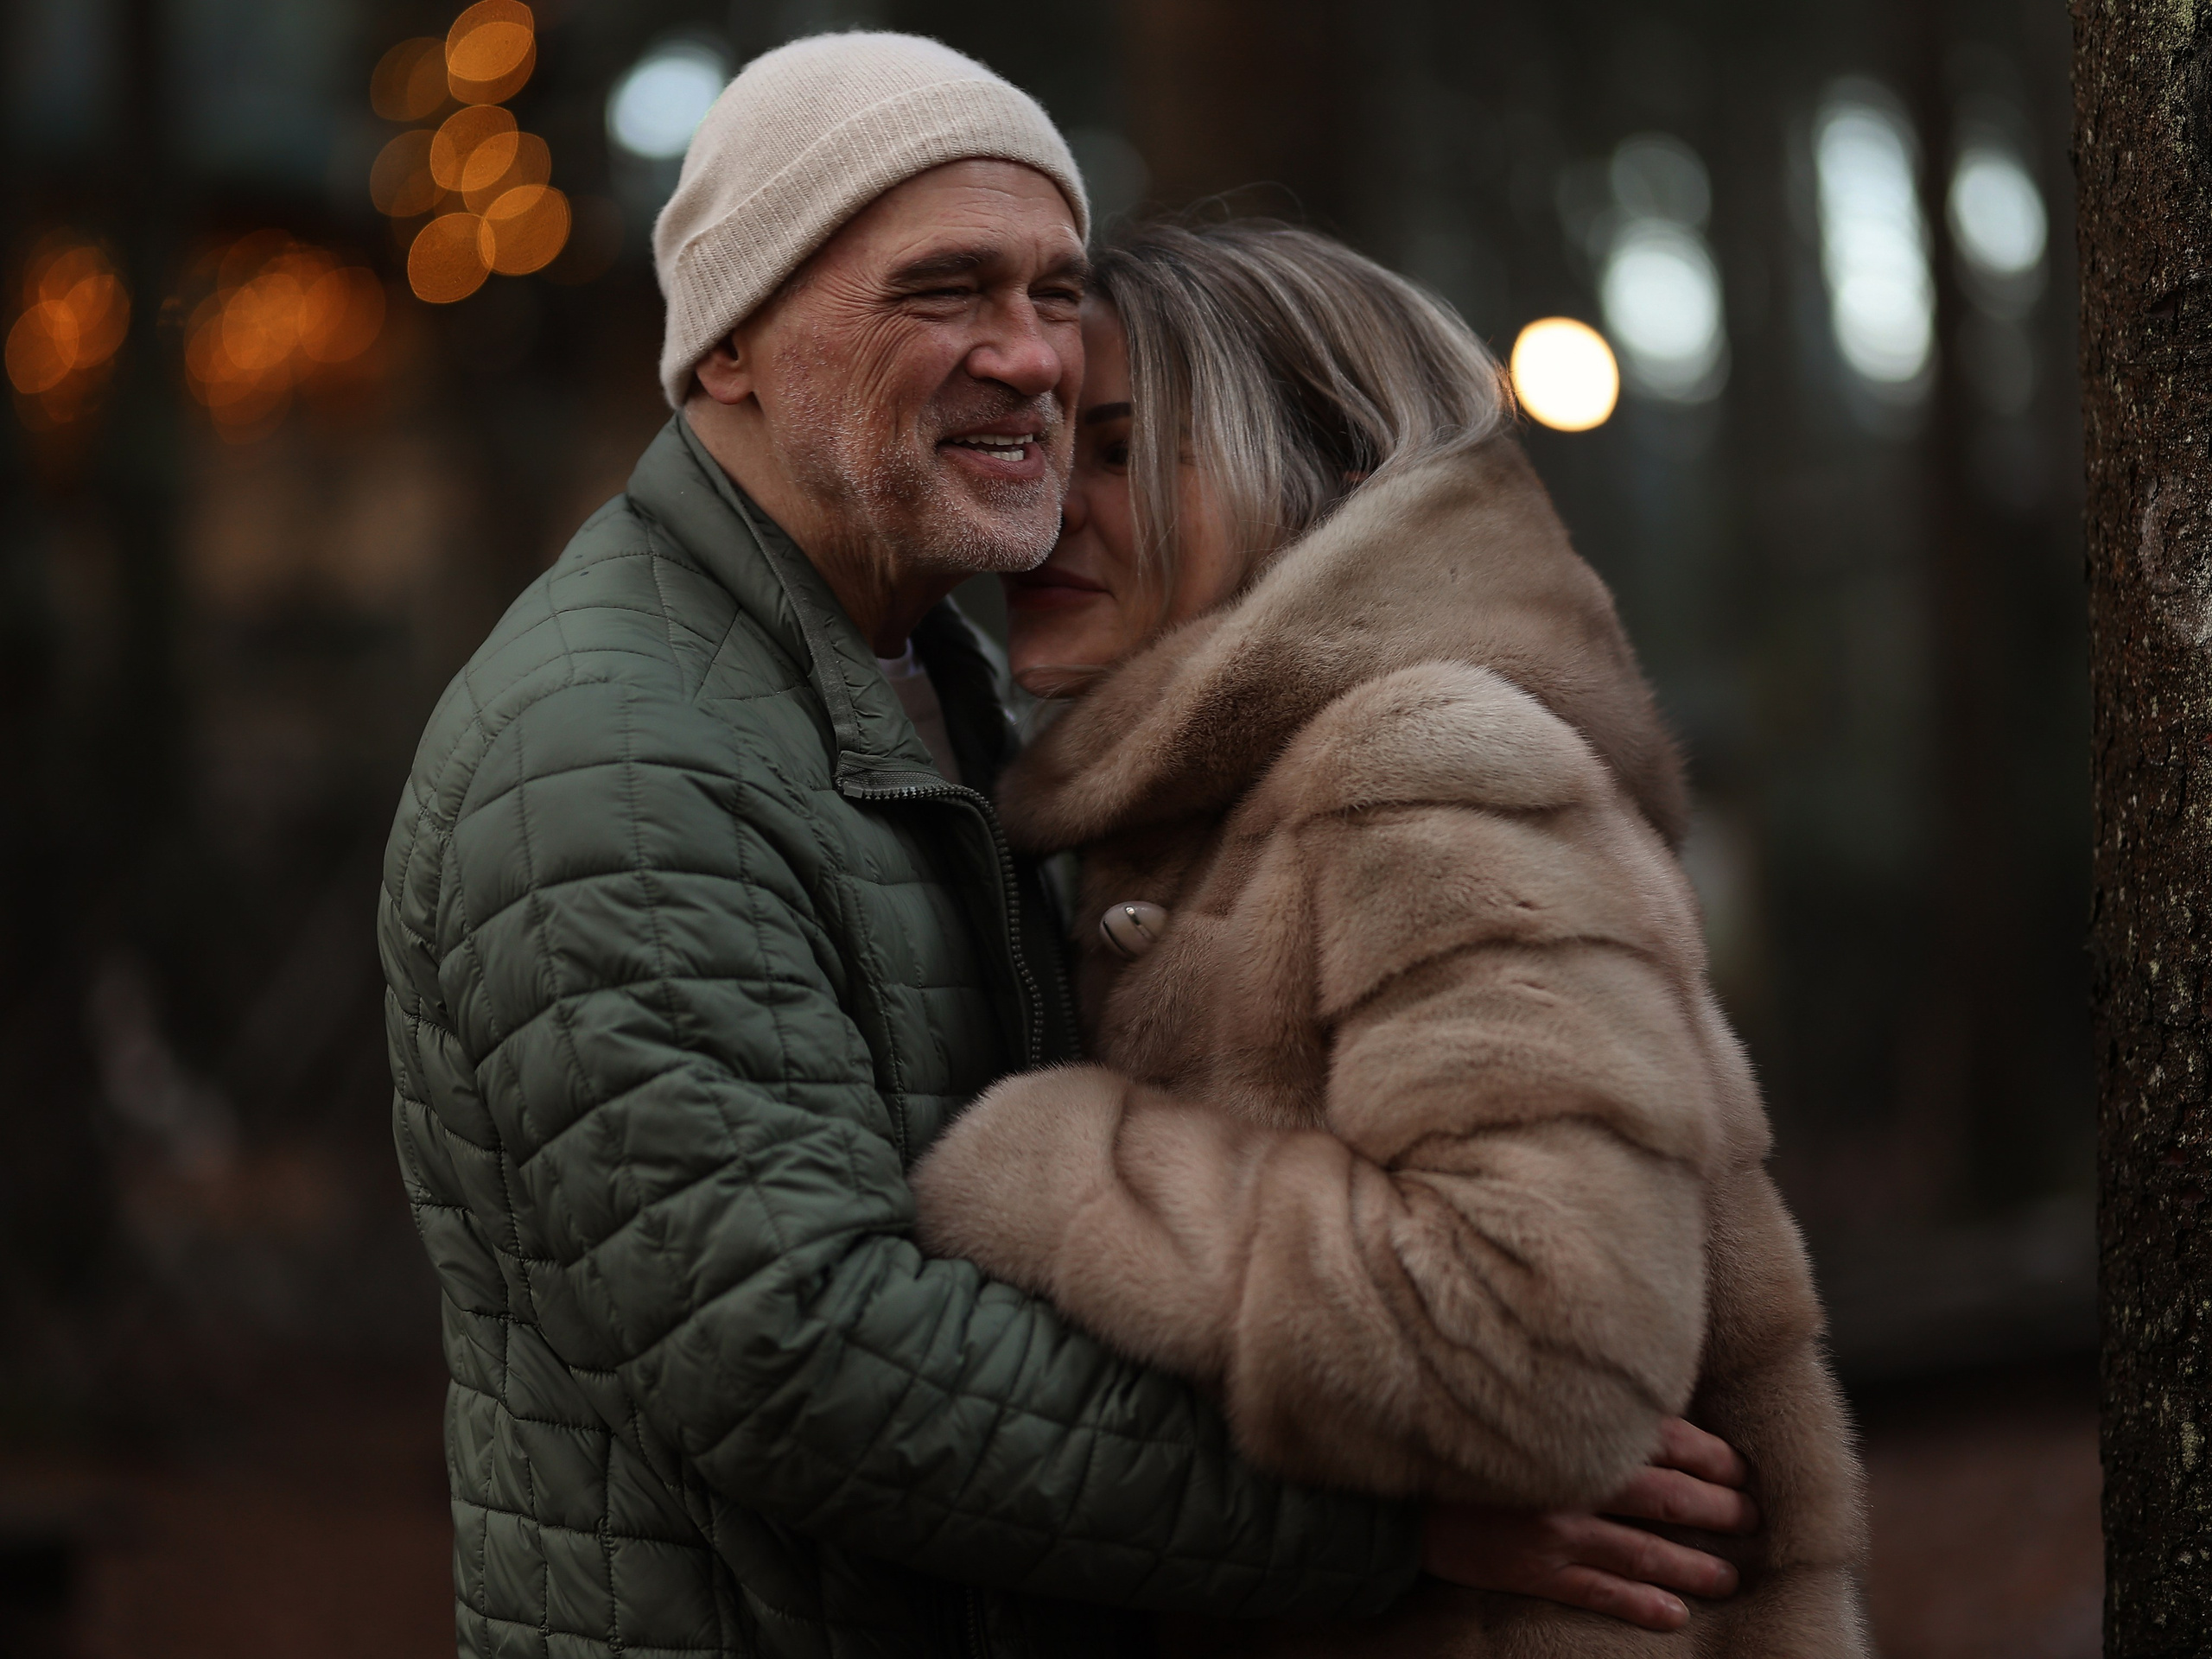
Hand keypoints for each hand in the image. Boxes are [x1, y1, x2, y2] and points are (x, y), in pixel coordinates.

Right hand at [1420, 1418, 1757, 1632]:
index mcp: (1573, 1434)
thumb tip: (1643, 1415)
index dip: (1710, 1457)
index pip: (1662, 1440)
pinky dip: (1640, 1605)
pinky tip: (1674, 1615)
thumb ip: (1578, 1415)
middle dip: (1718, 1510)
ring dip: (1693, 1566)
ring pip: (1642, 1551)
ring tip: (1728, 1577)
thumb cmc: (1464, 1439)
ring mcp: (1553, 1529)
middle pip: (1666, 1497)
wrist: (1396, 1488)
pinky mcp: (1531, 1569)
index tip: (1740, 1469)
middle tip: (1751, 1519)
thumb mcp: (1522, 1414)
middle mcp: (1570, 1479)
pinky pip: (1598, 1593)